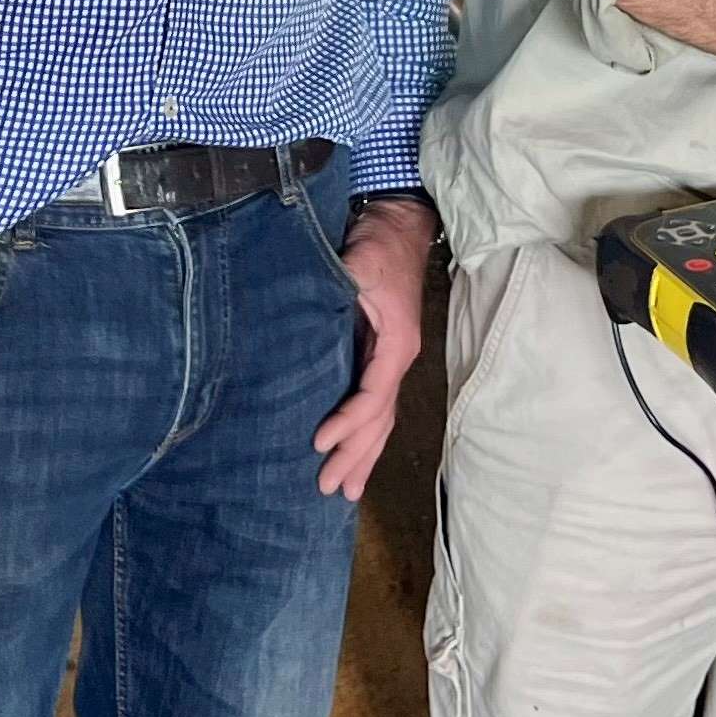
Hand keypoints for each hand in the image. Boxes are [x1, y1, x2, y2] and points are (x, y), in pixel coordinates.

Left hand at [311, 197, 438, 501]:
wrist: (399, 226)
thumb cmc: (379, 244)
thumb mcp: (358, 264)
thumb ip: (341, 289)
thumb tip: (316, 311)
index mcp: (397, 344)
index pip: (373, 396)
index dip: (348, 423)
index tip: (319, 443)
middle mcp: (399, 359)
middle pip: (381, 420)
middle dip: (357, 456)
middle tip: (330, 489)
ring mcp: (392, 360)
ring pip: (383, 419)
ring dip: (365, 455)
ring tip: (346, 490)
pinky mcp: (382, 355)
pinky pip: (376, 404)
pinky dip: (366, 432)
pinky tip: (355, 452)